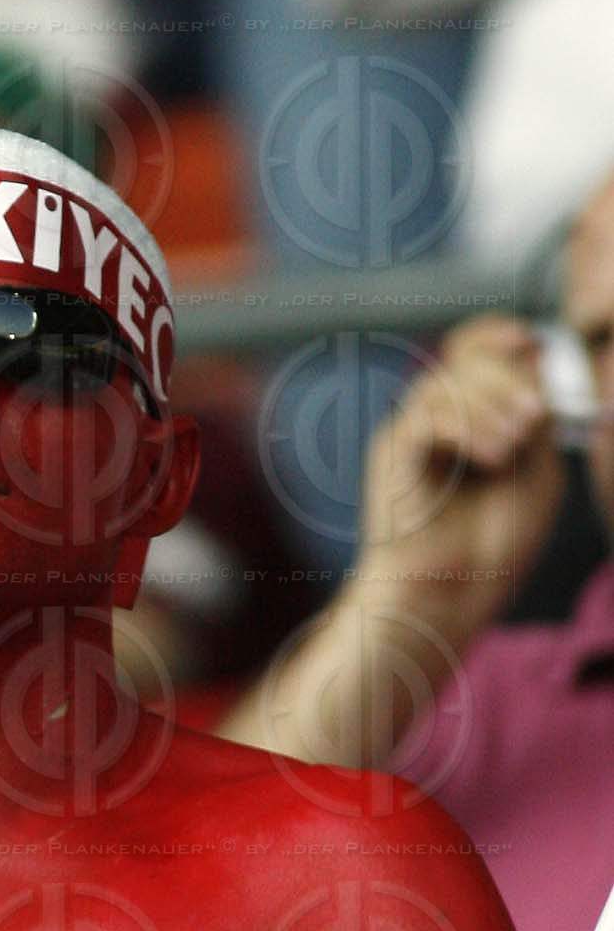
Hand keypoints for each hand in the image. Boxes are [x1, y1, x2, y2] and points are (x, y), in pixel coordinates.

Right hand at [355, 314, 563, 646]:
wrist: (449, 594)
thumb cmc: (489, 546)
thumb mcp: (536, 474)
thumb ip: (535, 422)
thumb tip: (533, 367)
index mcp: (467, 420)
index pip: (471, 353)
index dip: (495, 336)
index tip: (527, 339)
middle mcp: (433, 420)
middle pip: (460, 360)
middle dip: (504, 378)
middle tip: (533, 418)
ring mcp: (409, 434)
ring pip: (442, 383)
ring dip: (489, 406)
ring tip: (513, 449)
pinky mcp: (393, 455)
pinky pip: (426, 416)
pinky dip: (466, 428)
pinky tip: (492, 457)